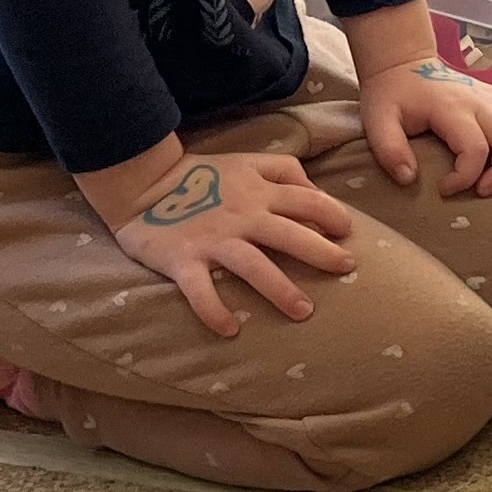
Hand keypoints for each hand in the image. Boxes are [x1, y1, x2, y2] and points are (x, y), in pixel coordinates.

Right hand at [84, 141, 356, 337]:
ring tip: (304, 312)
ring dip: (280, 290)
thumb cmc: (203, 175)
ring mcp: (213, 240)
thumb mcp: (248, 161)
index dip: (332, 213)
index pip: (307, 200)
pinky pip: (200, 290)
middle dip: (322, 253)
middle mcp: (243, 216)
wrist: (143, 182)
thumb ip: (284, 170)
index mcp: (259, 192)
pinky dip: (213, 310)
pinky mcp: (183, 260)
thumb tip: (316, 191)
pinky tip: (229, 330)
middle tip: (347, 270)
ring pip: (254, 266)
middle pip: (290, 235)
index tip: (347, 232)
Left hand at [358, 55, 491, 199]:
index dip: (465, 177)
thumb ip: (390, 150)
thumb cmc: (391, 96)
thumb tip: (410, 180)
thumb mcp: (377, 121)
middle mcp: (479, 101)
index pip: (474, 148)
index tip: (445, 190)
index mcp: (451, 108)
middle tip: (487, 192)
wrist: (404, 64)